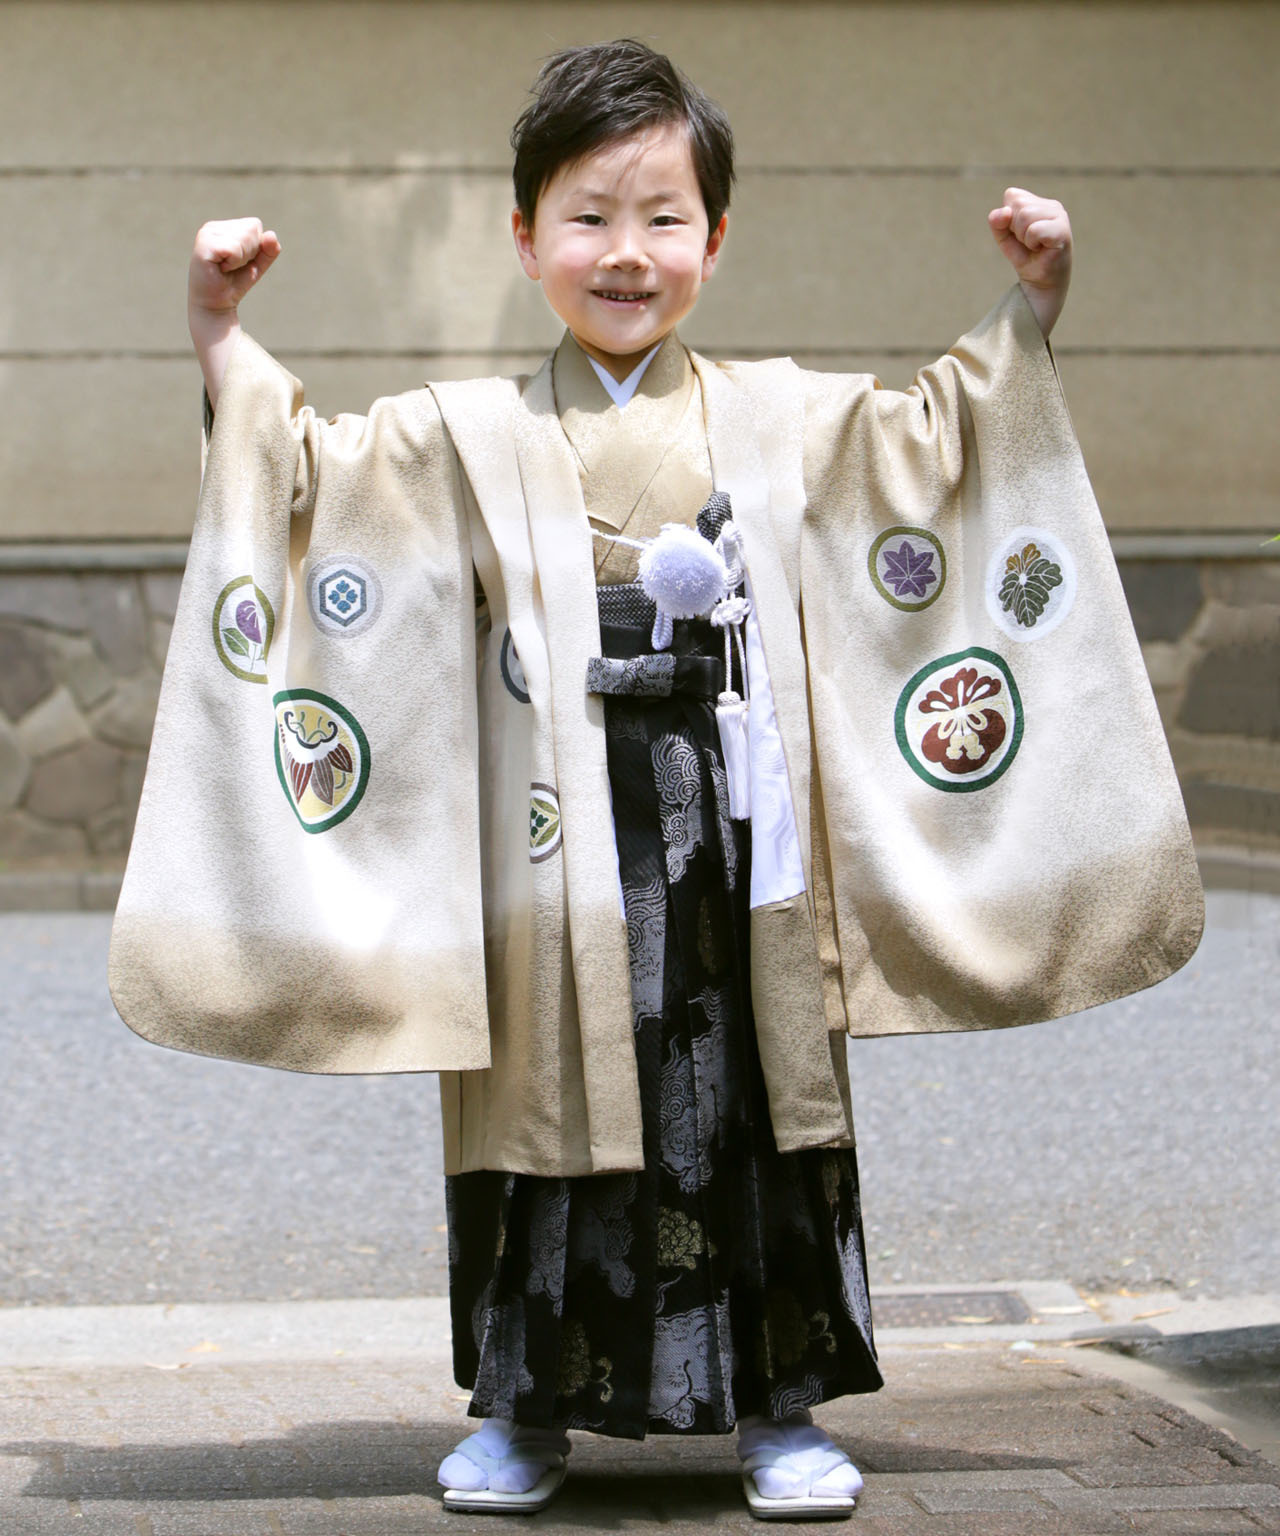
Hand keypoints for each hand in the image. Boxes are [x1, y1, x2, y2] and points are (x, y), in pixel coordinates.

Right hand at [189, 218, 280, 317]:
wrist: (217, 305)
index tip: (240, 261)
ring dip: (241, 259)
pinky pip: (234, 249)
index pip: (254, 225)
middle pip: (251, 229)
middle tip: (233, 266)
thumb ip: (268, 250)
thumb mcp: (257, 264)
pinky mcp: (204, 245)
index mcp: (224, 227)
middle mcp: (213, 227)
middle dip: (250, 253)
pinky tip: (221, 268)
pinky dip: (234, 263)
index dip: (256, 247)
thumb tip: (272, 235)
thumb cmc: (235, 283)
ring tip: (226, 267)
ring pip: (244, 238)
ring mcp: (206, 234)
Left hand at [987, 189, 1071, 335]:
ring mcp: (1060, 216)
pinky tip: (1041, 249)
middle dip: (1015, 228)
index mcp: (1039, 202)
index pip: (1012, 195)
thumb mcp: (1004, 237)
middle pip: (1018, 205)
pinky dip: (1031, 242)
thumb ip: (997, 222)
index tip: (1019, 234)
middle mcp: (1052, 205)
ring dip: (1023, 236)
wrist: (1040, 282)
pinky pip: (1034, 230)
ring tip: (1034, 246)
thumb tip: (1003, 212)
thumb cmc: (1025, 257)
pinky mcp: (1063, 231)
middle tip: (1027, 242)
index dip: (1008, 218)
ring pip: (1025, 216)